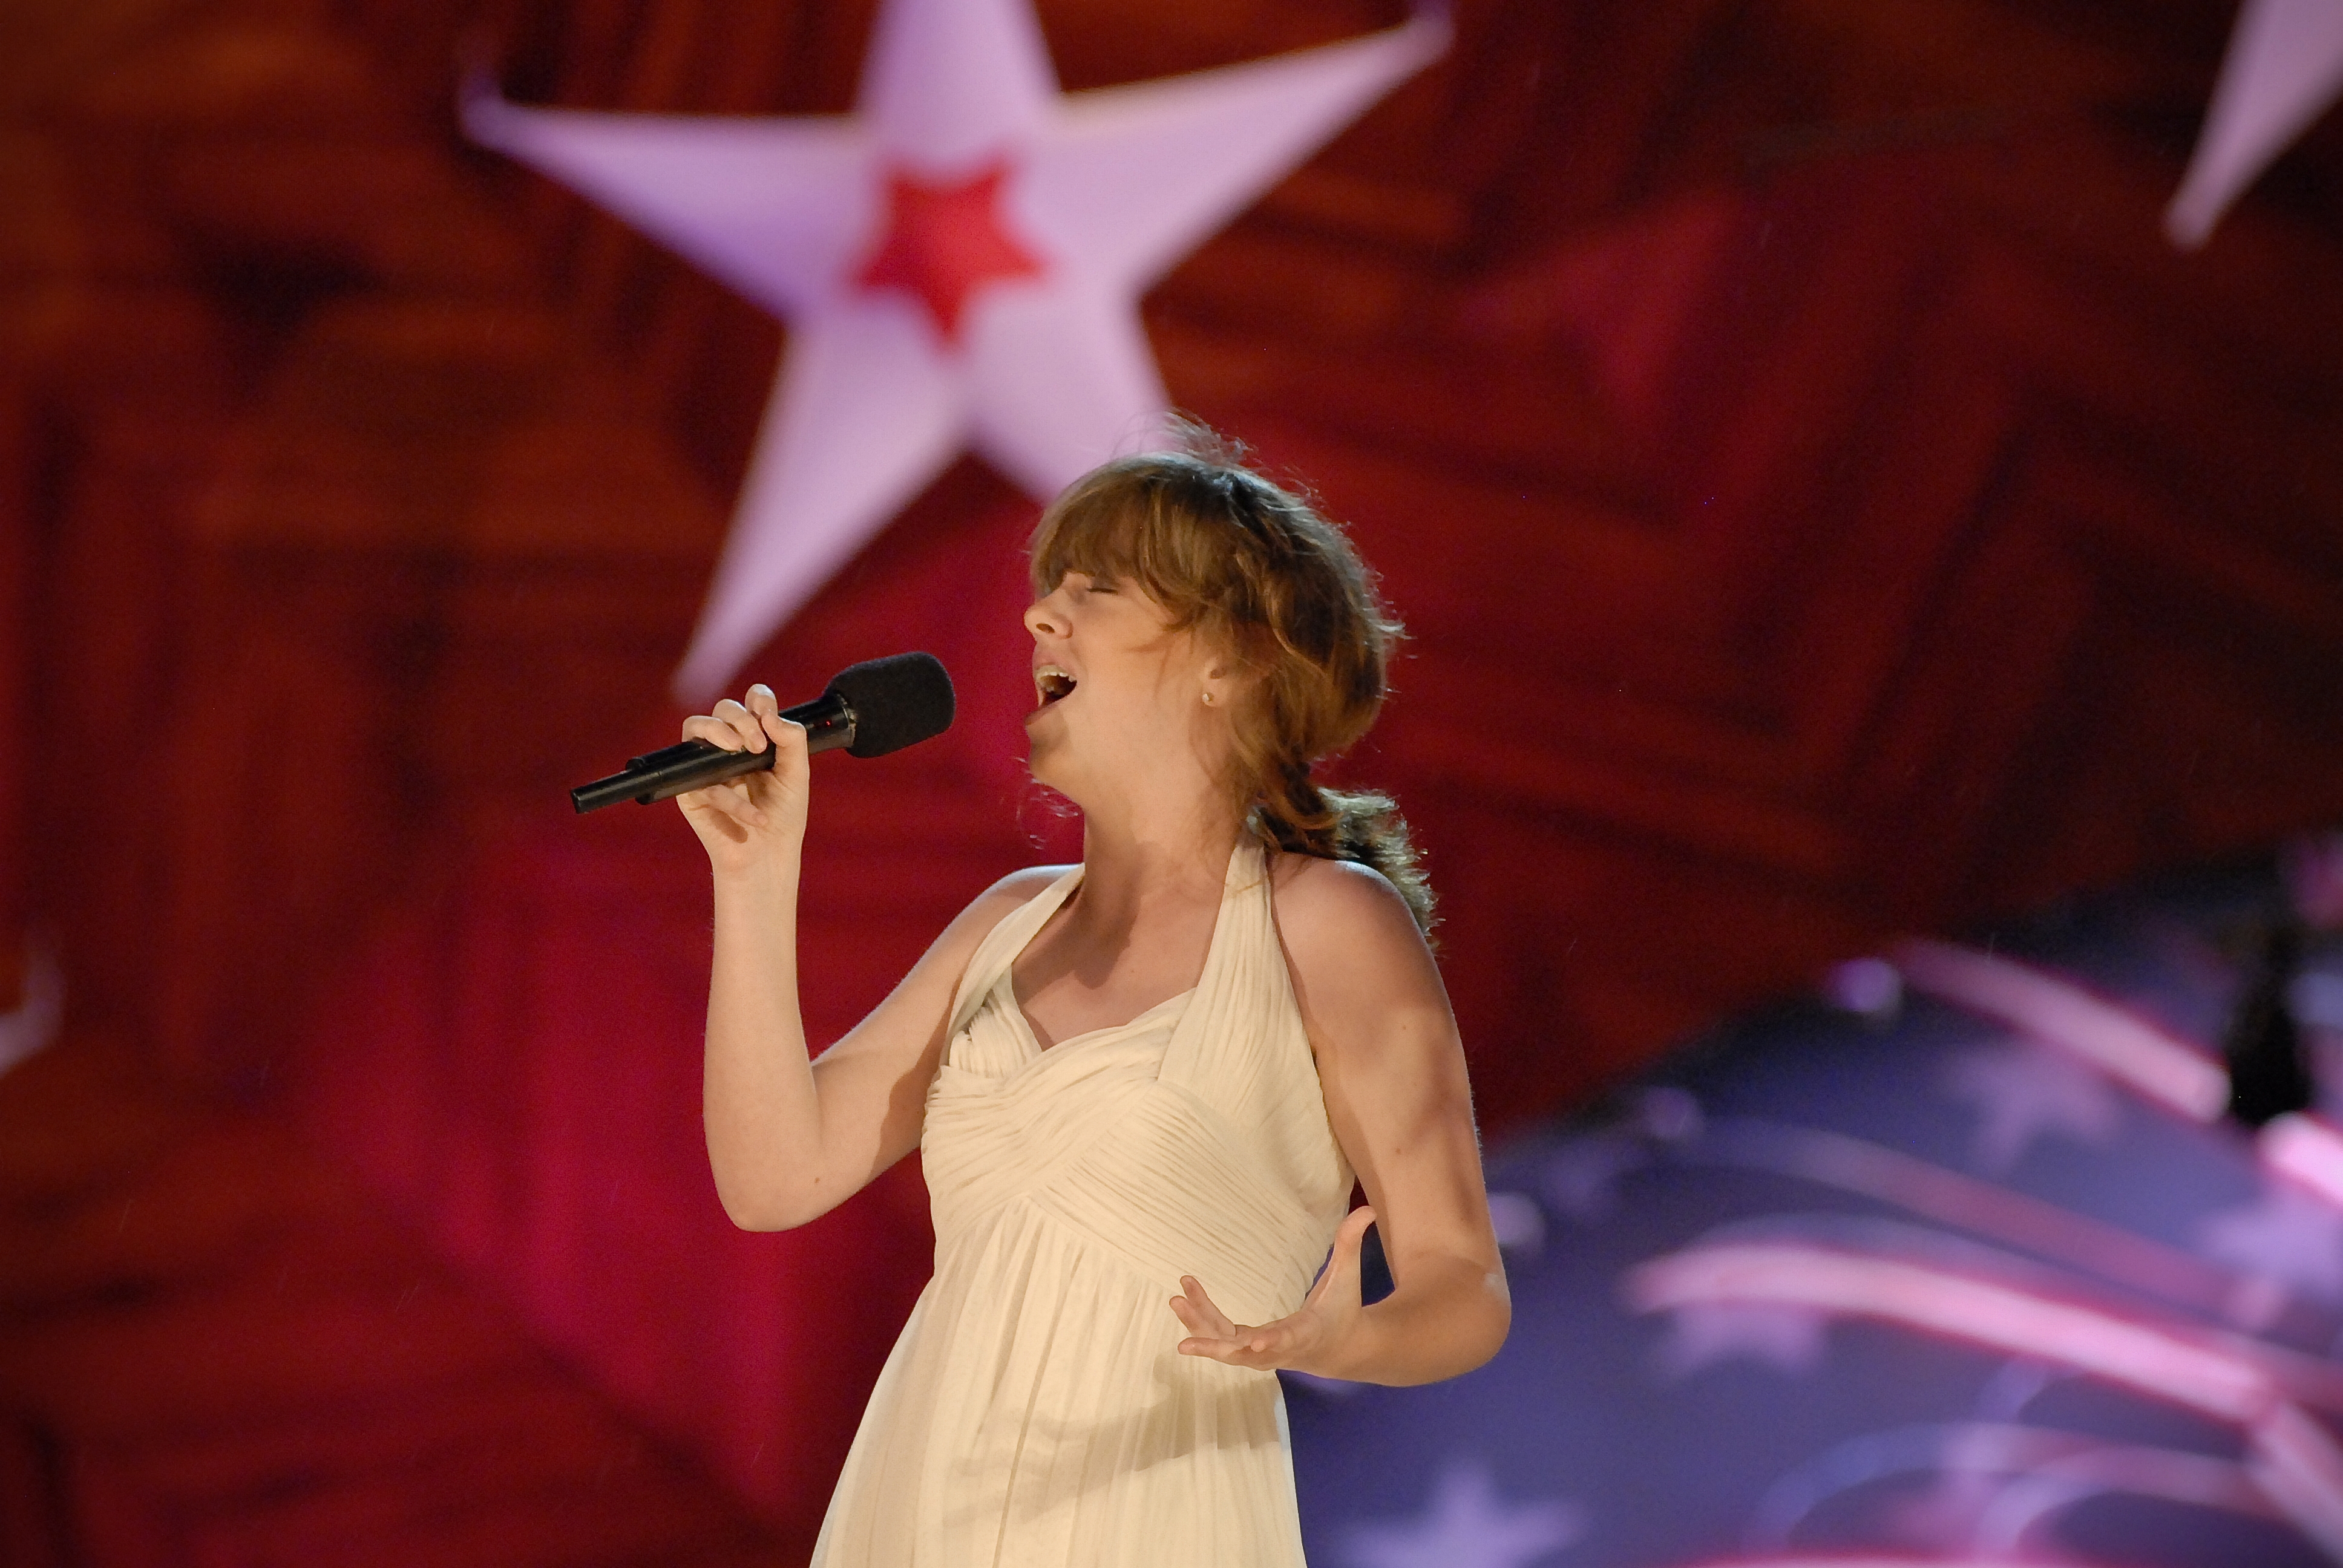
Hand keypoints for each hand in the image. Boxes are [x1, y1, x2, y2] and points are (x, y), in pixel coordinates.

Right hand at [675, 684, 810, 875]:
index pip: (752, 703)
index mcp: (756, 738)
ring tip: (739, 751)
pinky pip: (701, 781)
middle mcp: (729, 746)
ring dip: (718, 732)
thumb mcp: (797, 774)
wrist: (768, 855)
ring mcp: (706, 765)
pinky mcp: (690, 790)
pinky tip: (757, 816)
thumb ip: (792, 740)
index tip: (766, 712)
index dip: (758, 698)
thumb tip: (769, 715)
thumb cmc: (782, 814)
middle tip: (757, 745)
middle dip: (740, 719)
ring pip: (695, 727)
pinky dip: (732, 800)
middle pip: (723, 709)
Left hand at [1171, 1205, 1375, 1379]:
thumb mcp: (1348, 1278)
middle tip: (1185, 1340)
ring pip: (1224, 1344)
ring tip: (1176, 1299)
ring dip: (1199, 1325)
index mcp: (1305, 1334)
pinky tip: (1184, 1297)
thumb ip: (1351, 1244)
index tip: (1254, 1344)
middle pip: (1241, 1351)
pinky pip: (1221, 1336)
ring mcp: (1260, 1353)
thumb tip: (1367, 1209)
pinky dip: (1202, 1319)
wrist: (1341, 1350)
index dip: (1271, 1343)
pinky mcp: (1248, 1348)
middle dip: (1214, 1345)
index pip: (1287, 1340)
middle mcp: (1278, 1350)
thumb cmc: (1343, 1311)